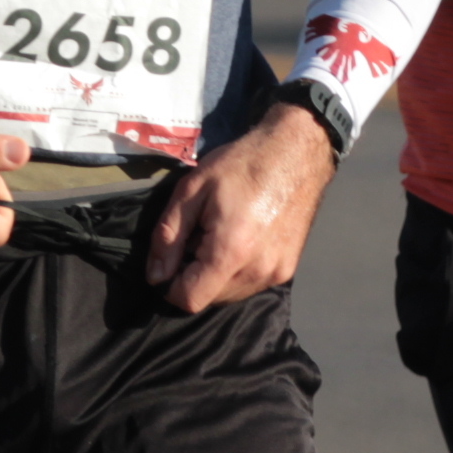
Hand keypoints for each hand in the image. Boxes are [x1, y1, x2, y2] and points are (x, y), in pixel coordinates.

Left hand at [138, 104, 335, 314]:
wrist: (296, 152)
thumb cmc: (242, 164)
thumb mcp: (192, 190)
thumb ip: (168, 237)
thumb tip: (156, 276)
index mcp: (230, 252)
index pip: (190, 300)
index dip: (170, 286)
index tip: (172, 259)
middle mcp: (257, 272)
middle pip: (210, 300)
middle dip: (195, 278)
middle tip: (197, 239)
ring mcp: (277, 273)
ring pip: (231, 295)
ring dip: (217, 277)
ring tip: (220, 237)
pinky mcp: (288, 269)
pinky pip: (252, 285)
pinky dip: (238, 272)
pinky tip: (241, 240)